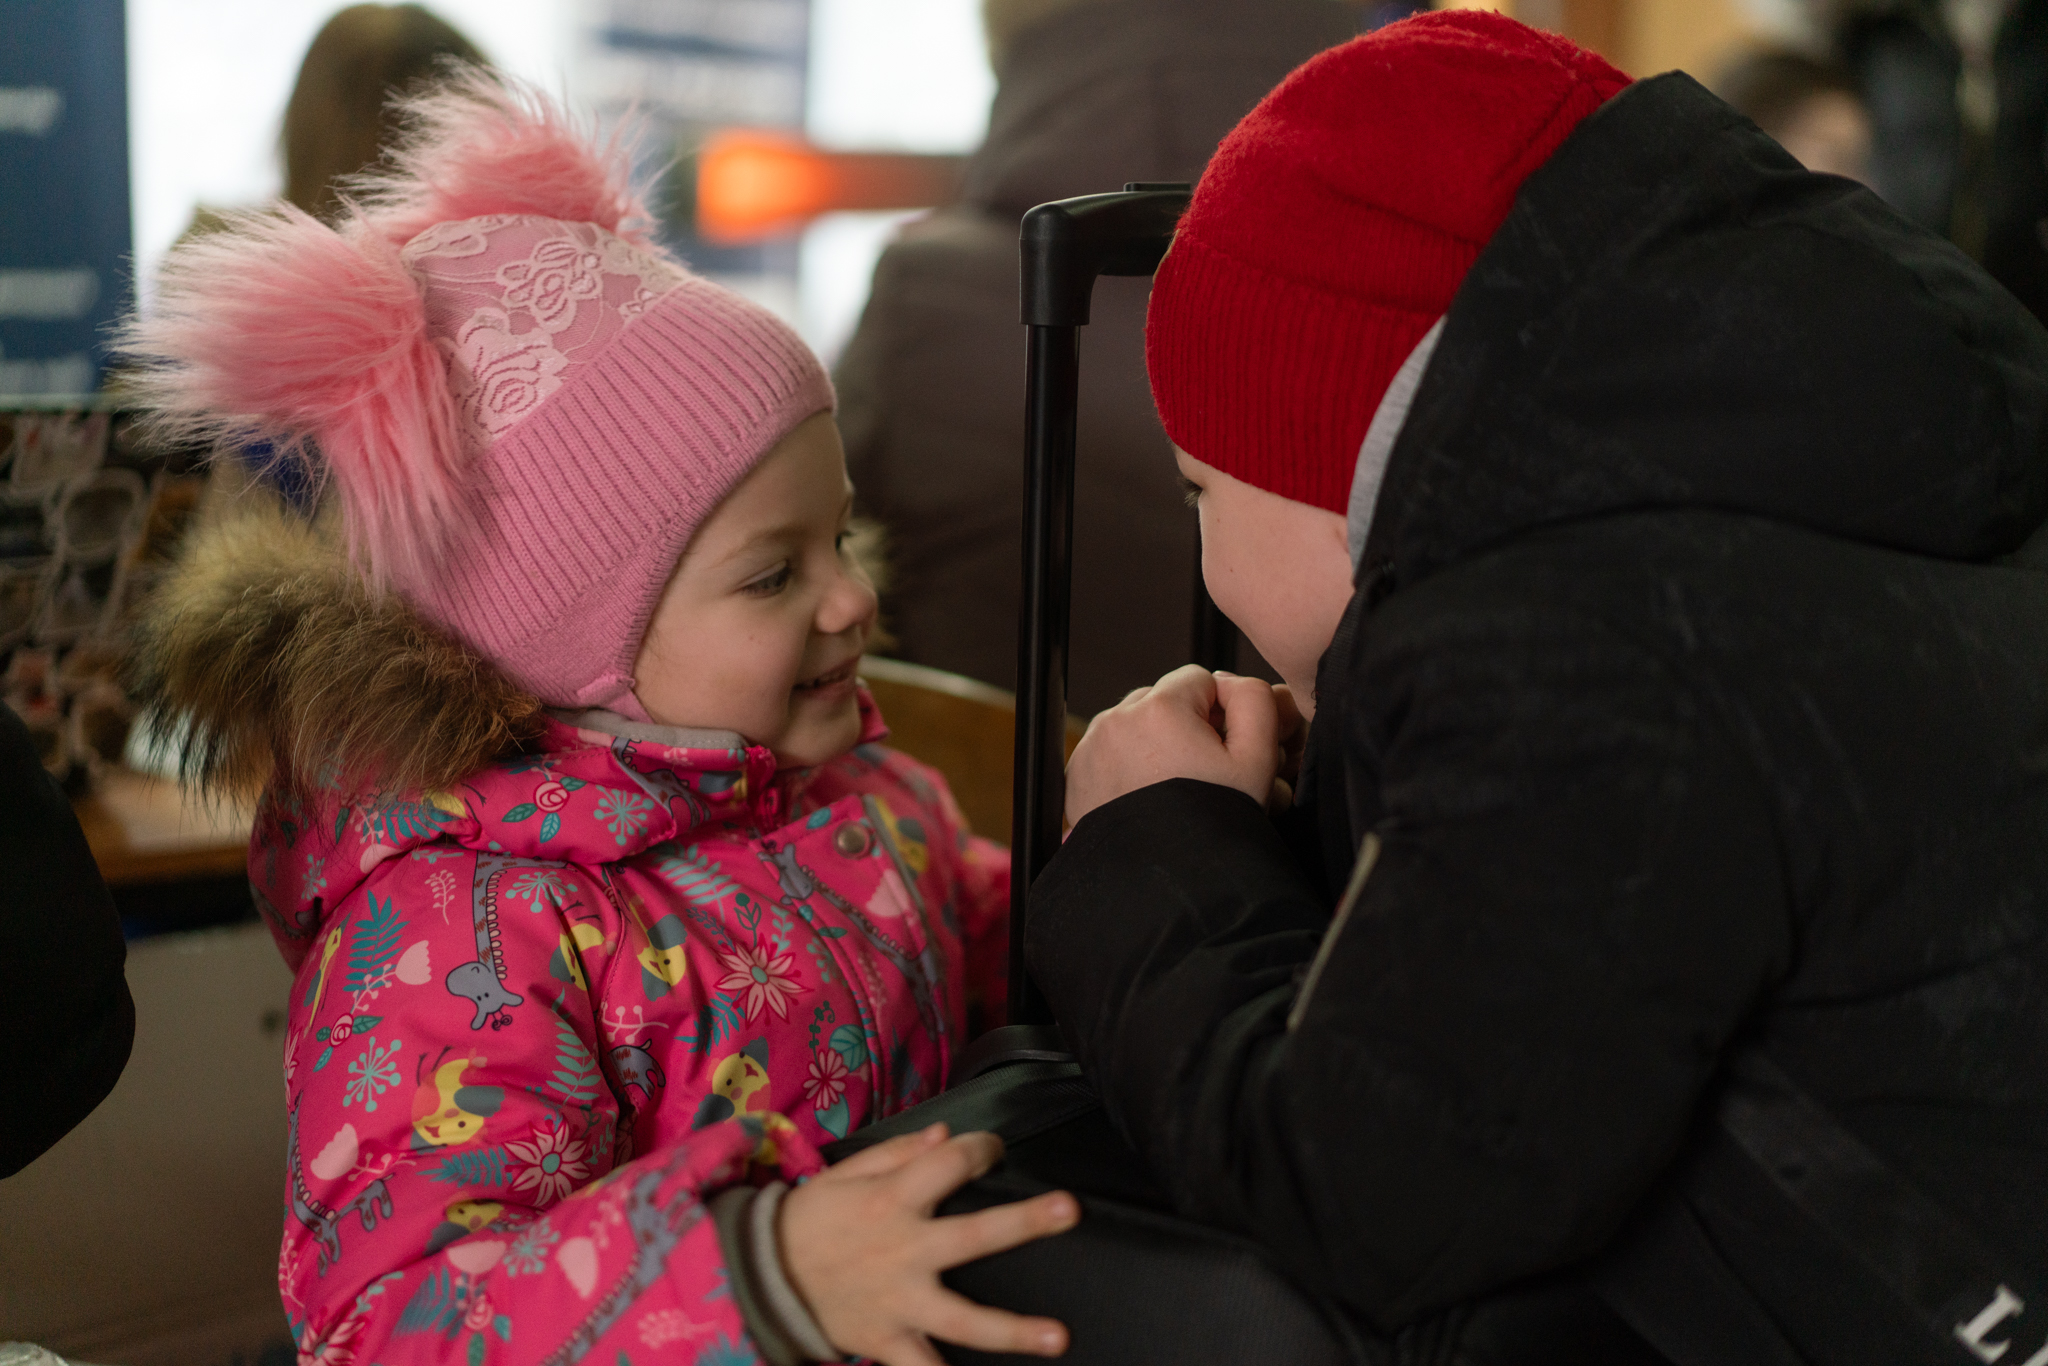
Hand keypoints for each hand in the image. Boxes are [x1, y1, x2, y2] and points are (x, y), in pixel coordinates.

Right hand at [780, 1123, 1078, 1365]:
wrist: (762, 1276)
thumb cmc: (812, 1220)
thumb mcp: (846, 1174)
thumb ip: (900, 1153)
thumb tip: (948, 1134)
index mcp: (892, 1201)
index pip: (949, 1164)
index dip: (982, 1149)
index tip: (996, 1149)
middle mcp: (903, 1250)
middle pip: (973, 1236)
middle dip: (1023, 1223)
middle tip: (1070, 1210)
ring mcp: (899, 1301)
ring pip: (962, 1319)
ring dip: (1012, 1330)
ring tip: (1057, 1337)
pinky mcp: (887, 1340)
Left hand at [1064, 665, 1303, 826]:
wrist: (1168, 882)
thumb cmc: (1214, 823)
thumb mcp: (1256, 760)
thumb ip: (1254, 701)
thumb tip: (1228, 683)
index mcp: (1161, 708)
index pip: (1198, 679)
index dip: (1219, 712)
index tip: (1222, 749)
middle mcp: (1118, 720)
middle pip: (1162, 700)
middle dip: (1183, 726)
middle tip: (1200, 772)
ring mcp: (1091, 748)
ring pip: (1133, 725)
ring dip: (1153, 745)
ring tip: (1172, 788)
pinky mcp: (1075, 775)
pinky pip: (1107, 752)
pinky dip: (1125, 767)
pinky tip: (1145, 798)